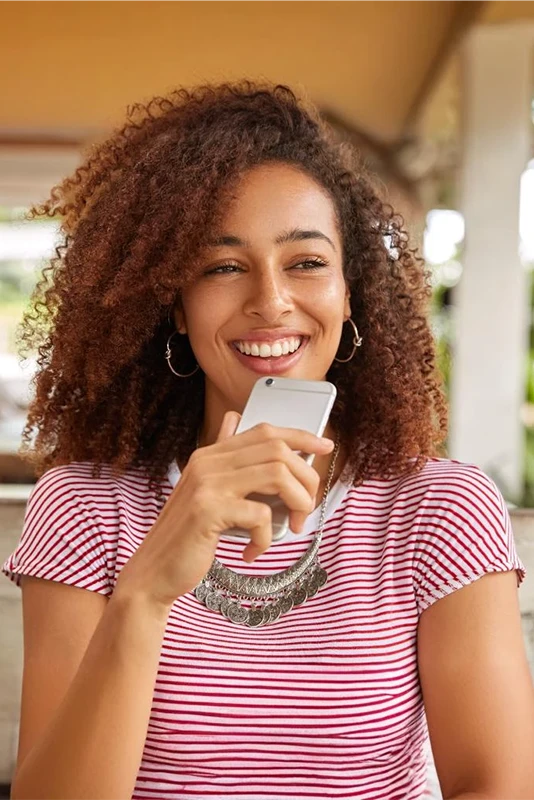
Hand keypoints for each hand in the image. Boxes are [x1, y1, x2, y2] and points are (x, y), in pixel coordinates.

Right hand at [113, 411, 334, 610]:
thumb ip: (225, 463)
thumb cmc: (188, 537)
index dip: (300, 435)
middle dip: (305, 477)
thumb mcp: (206, 493)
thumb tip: (237, 422)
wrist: (152, 573)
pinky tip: (253, 552)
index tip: (324, 446)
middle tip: (305, 508)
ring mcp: (206, 484)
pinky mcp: (208, 511)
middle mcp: (208, 462)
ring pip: (277, 474)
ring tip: (291, 527)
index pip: (264, 430)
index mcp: (210, 454)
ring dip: (297, 502)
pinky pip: (260, 514)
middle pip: (277, 449)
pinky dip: (266, 537)